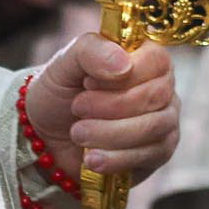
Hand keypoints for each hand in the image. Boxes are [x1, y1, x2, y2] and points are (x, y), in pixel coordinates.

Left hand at [25, 35, 179, 183]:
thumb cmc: (60, 94)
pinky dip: (115, 158)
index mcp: (144, 57)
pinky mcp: (158, 154)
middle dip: (111, 105)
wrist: (45, 138)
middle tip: (77, 108)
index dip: (123, 75)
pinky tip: (91, 158)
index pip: (157, 60)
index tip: (88, 82)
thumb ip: (91, 50)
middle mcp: (161, 87)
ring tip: (78, 134)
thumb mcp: (64, 63)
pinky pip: (149, 156)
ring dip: (110, 133)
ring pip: (153, 127)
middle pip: (156, 95)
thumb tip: (124, 64)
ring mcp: (163, 121)